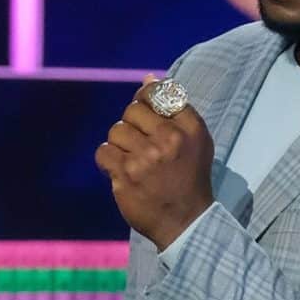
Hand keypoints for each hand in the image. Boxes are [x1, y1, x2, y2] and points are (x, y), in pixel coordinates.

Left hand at [97, 82, 214, 251]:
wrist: (185, 222)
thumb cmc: (188, 178)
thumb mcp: (195, 141)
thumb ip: (174, 108)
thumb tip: (148, 77)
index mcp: (189, 128)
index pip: (157, 92)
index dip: (144, 99)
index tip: (144, 115)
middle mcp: (169, 140)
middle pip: (132, 110)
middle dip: (131, 124)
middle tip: (140, 144)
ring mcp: (146, 158)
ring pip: (116, 130)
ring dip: (119, 144)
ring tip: (132, 159)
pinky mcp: (126, 176)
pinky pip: (104, 152)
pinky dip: (107, 160)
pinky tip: (119, 169)